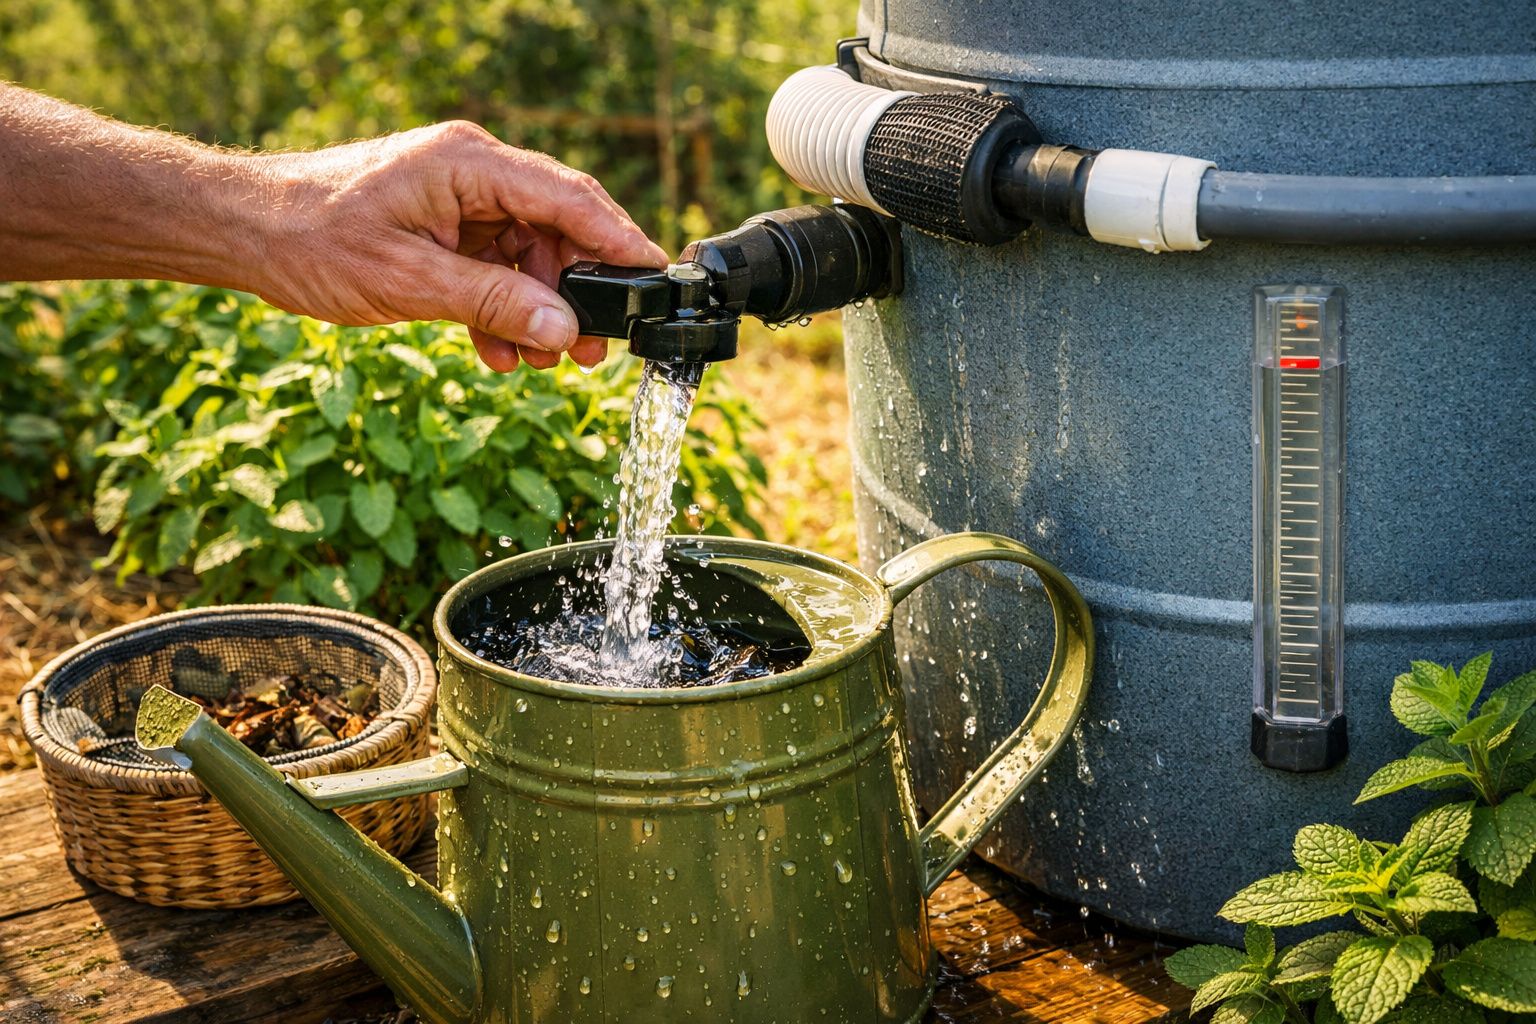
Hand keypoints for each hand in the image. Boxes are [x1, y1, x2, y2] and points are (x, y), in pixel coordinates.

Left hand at [252, 121, 668, 370]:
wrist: (245, 233)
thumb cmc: (311, 240)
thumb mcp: (410, 283)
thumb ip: (494, 305)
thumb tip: (564, 331)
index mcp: (469, 163)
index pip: (569, 198)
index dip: (617, 241)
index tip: (652, 280)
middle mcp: (472, 172)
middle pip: (556, 229)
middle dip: (576, 293)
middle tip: (591, 351)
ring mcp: (458, 199)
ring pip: (527, 255)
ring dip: (536, 311)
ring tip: (539, 362)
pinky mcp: (443, 227)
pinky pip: (493, 268)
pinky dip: (502, 310)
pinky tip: (501, 353)